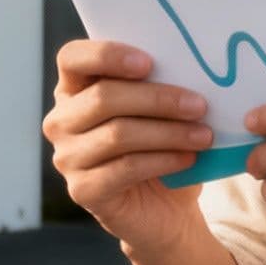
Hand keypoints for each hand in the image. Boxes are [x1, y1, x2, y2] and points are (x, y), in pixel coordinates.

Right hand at [43, 40, 214, 252]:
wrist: (165, 208)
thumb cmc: (162, 145)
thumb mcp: (159, 109)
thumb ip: (160, 84)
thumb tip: (191, 67)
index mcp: (74, 87)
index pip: (72, 58)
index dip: (106, 56)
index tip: (149, 63)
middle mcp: (61, 120)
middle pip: (103, 98)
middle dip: (157, 99)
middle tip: (199, 105)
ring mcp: (67, 157)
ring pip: (118, 134)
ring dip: (168, 132)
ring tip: (204, 135)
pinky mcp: (83, 190)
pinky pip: (125, 168)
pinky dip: (163, 161)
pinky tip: (188, 158)